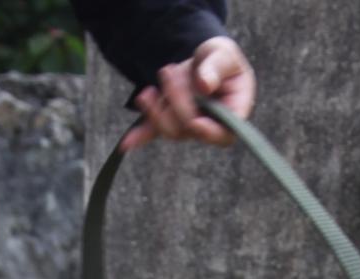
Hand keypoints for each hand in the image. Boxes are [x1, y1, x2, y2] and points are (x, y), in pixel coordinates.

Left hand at [120, 36, 255, 151]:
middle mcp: (212, 125)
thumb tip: (204, 85)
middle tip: (169, 71)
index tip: (195, 121)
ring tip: (162, 75)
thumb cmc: (220, 57)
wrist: (202, 60)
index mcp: (234, 111)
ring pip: (171, 129)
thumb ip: (216, 67)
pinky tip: (125, 143)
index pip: (225, 133)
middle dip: (177, 99)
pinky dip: (140, 136)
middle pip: (191, 127)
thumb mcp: (223, 54)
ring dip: (159, 105)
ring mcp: (189, 128)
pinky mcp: (170, 123)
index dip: (209, 132)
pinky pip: (154, 132)